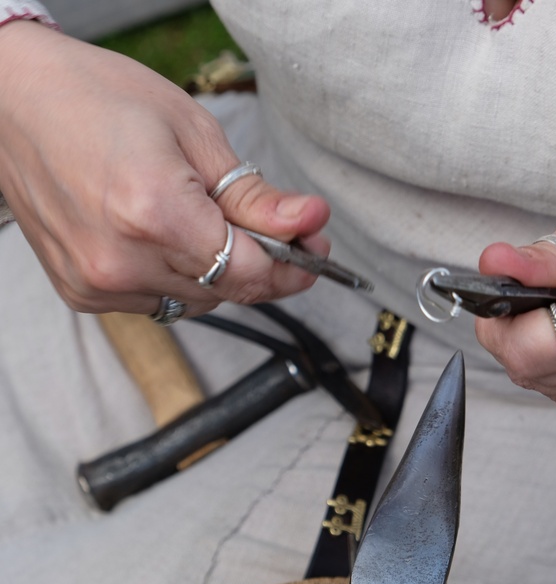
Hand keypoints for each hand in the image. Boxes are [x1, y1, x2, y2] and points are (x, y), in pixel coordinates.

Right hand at [0, 21, 329, 315]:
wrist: (12, 101)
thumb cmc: (100, 99)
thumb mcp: (194, 132)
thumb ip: (254, 194)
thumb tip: (309, 223)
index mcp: (153, 211)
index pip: (250, 271)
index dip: (292, 265)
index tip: (312, 247)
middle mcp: (120, 259)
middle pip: (228, 289)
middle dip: (263, 263)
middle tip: (278, 228)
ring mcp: (96, 281)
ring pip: (197, 300)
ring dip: (220, 271)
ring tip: (207, 220)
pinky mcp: (82, 292)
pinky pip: (159, 300)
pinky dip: (179, 276)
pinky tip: (168, 237)